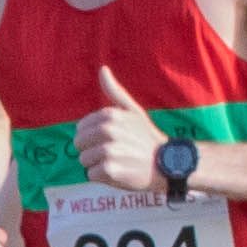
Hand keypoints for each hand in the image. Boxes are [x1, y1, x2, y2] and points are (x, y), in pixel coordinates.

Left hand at [68, 67, 175, 194]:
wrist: (167, 164)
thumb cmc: (146, 137)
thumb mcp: (133, 110)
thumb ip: (115, 91)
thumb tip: (103, 69)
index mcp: (110, 115)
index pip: (80, 129)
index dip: (92, 137)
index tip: (111, 139)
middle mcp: (108, 131)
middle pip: (79, 145)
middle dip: (92, 151)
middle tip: (114, 152)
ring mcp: (109, 150)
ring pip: (84, 161)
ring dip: (97, 165)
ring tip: (118, 162)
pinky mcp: (110, 170)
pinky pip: (91, 175)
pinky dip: (103, 177)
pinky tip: (120, 172)